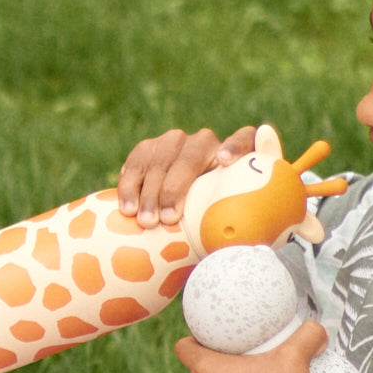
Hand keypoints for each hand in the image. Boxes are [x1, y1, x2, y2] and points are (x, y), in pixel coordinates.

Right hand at [117, 126, 256, 227]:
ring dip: (150, 193)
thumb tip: (236, 232)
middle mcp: (205, 143)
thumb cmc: (211, 226)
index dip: (235, 146)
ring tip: (146, 221)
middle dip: (176, 188)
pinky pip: (136, 163)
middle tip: (168, 220)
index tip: (224, 161)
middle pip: (191, 156)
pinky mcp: (148, 149)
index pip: (244, 140)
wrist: (180, 223)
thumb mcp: (229, 225)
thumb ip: (239, 221)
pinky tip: (128, 209)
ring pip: (161, 160)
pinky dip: (129, 187)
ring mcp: (174, 143)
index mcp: (234, 157)